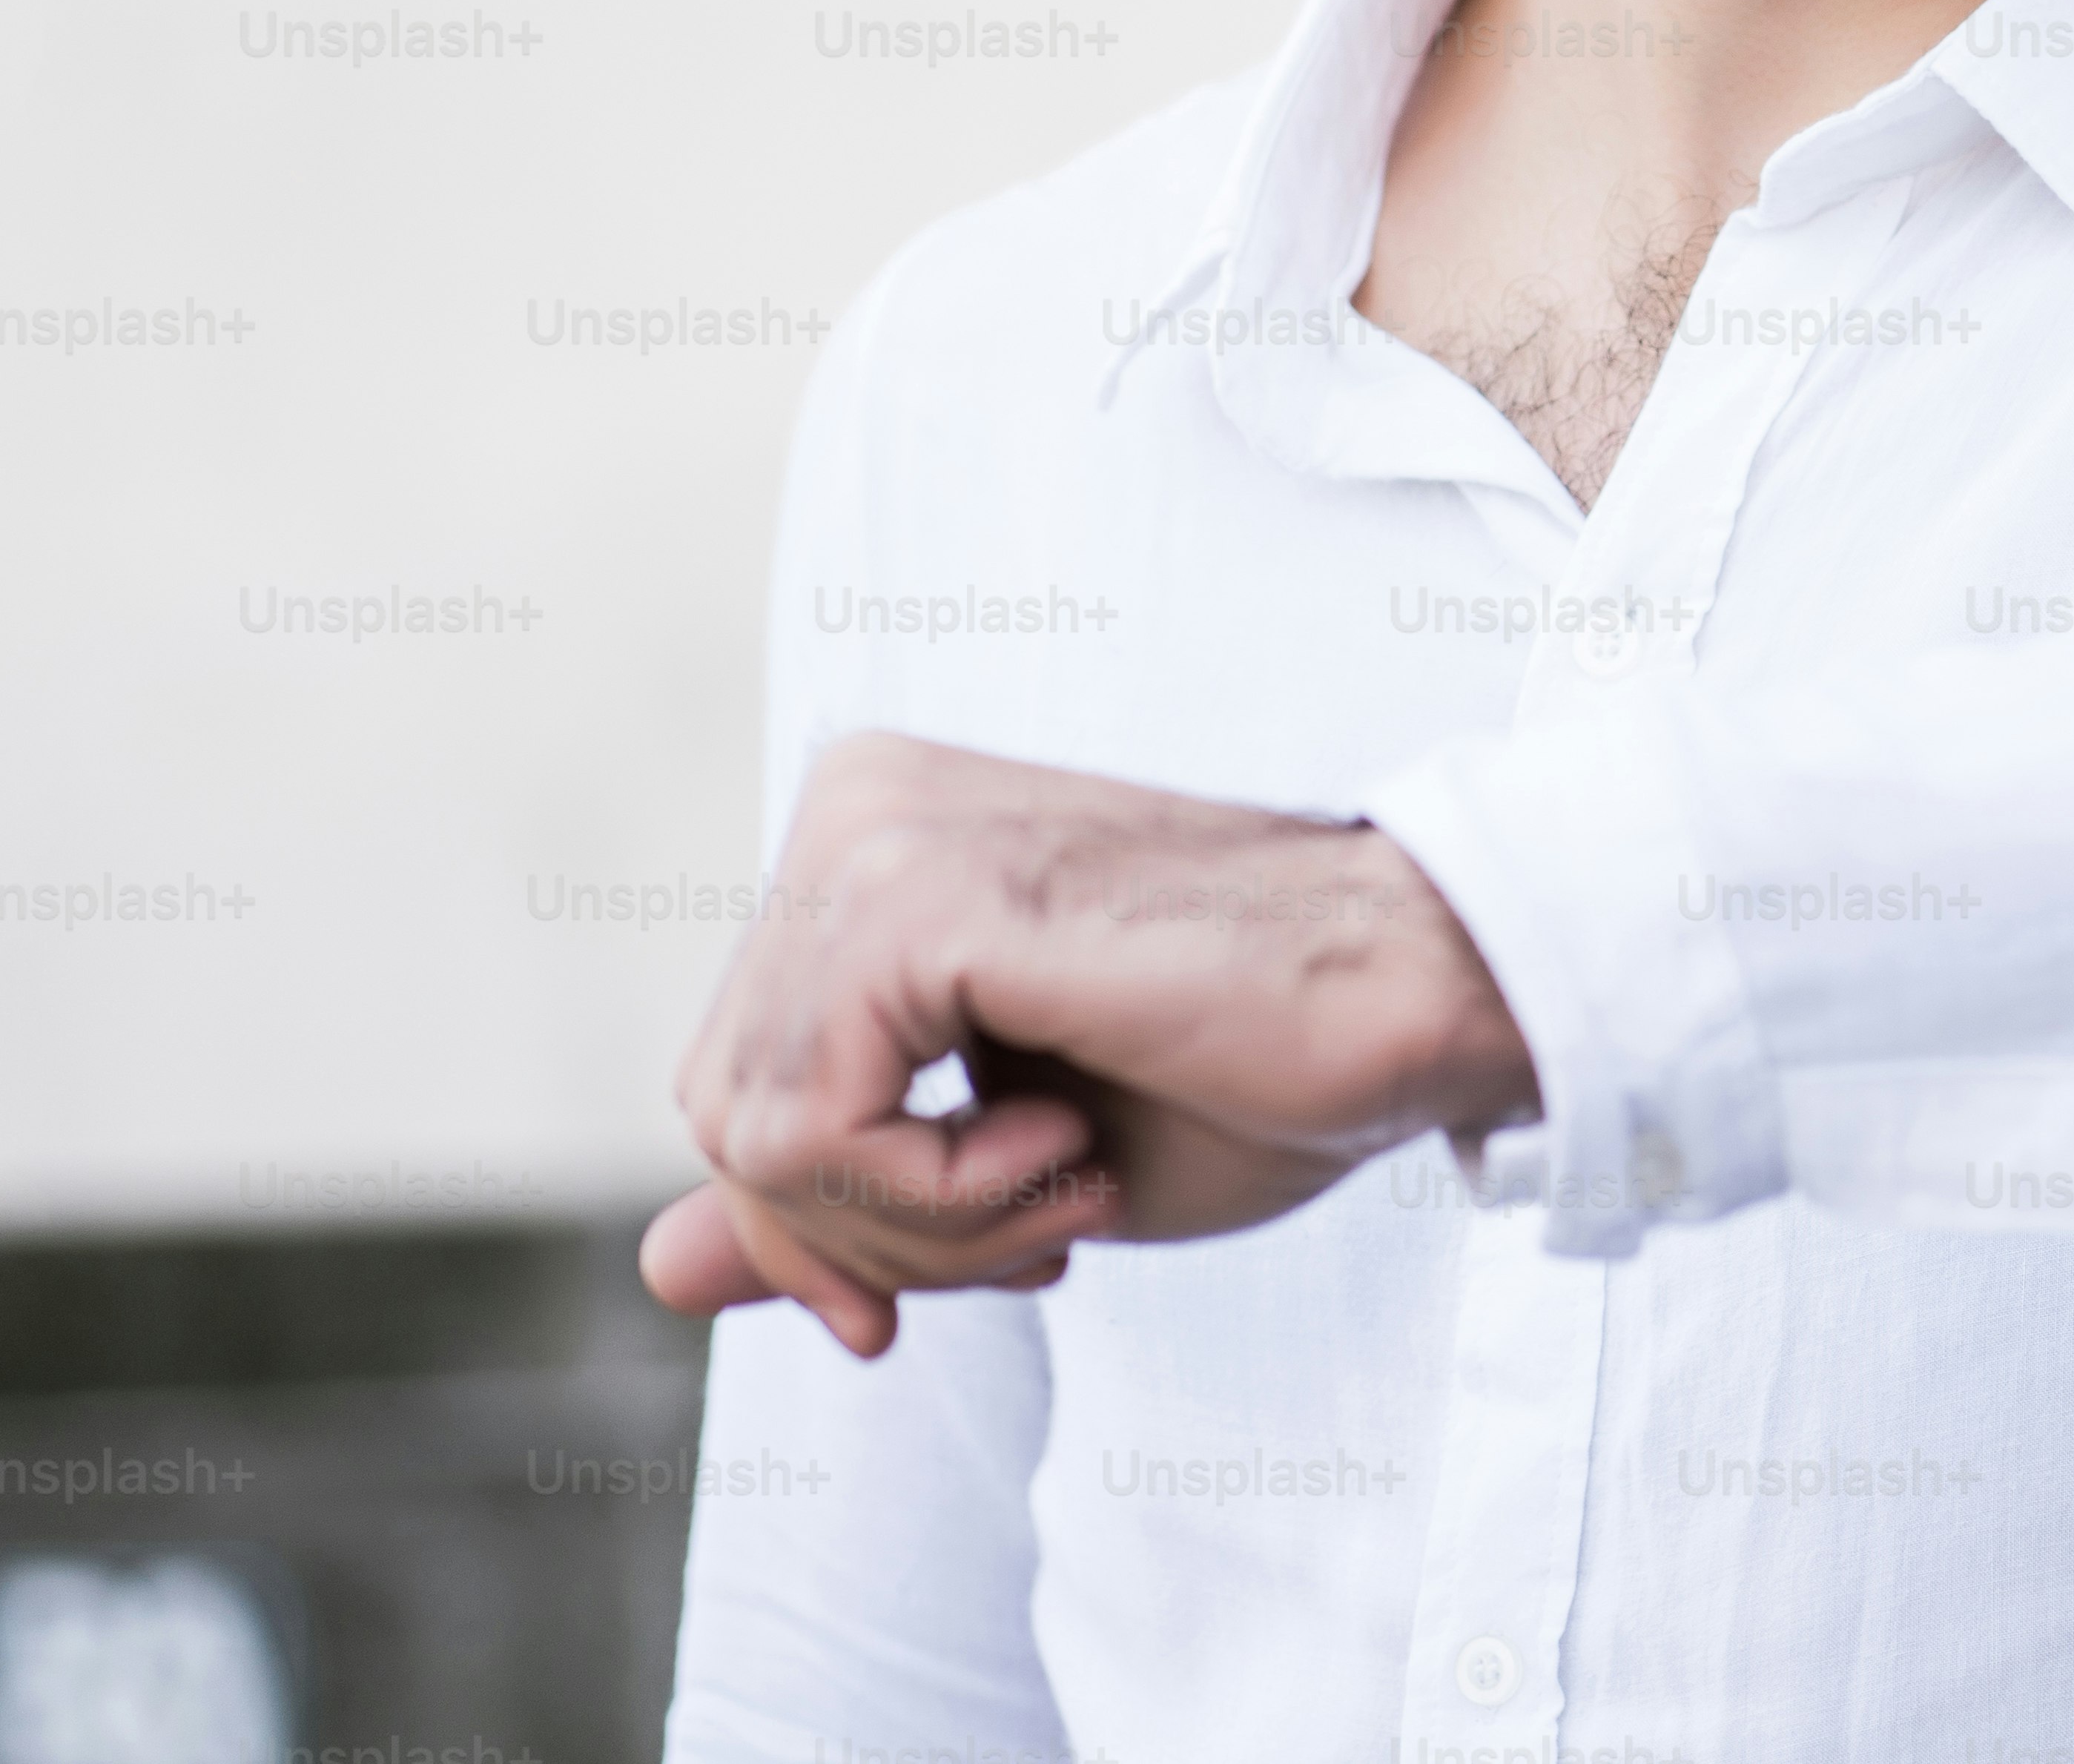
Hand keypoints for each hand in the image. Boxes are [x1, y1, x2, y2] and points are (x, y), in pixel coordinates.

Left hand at [636, 732, 1538, 1354]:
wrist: (1420, 1000)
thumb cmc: (1255, 1069)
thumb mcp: (999, 1165)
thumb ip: (832, 1199)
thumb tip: (653, 1268)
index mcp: (872, 839)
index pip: (737, 1087)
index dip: (834, 1226)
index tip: (993, 1262)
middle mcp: (853, 805)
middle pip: (726, 1116)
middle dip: (878, 1233)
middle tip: (1051, 1224)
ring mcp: (876, 835)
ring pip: (759, 1137)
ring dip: (926, 1225)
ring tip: (1075, 1176)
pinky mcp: (916, 897)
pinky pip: (813, 1130)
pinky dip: (938, 1198)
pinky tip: (1069, 1143)